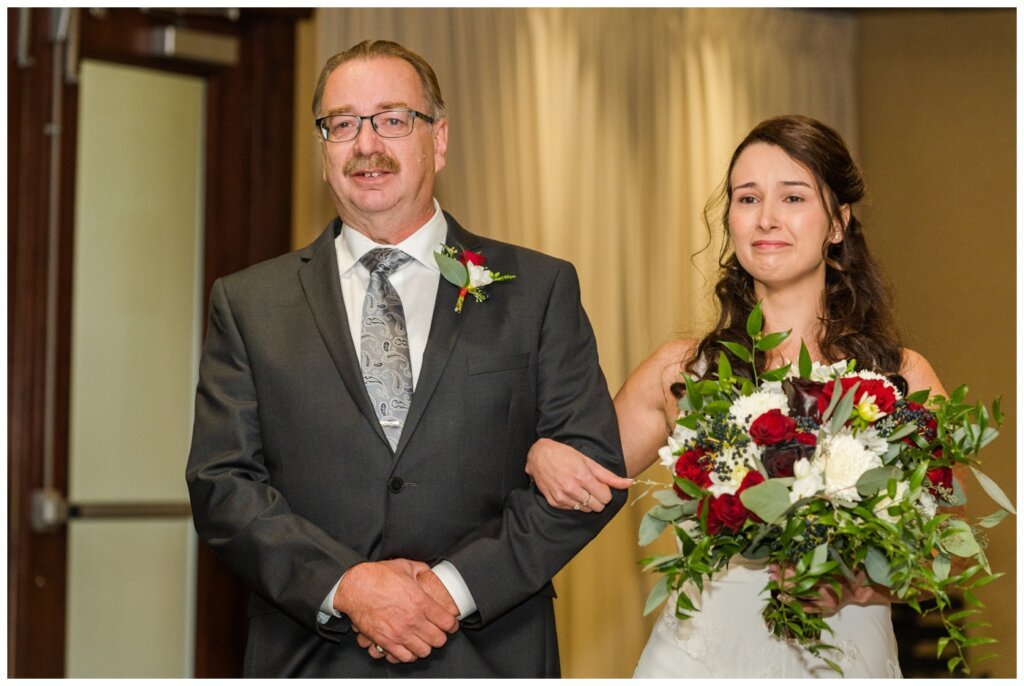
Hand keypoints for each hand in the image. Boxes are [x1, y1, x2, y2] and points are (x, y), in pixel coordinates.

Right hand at [336, 559, 458, 662]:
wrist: (355, 587)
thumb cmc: (377, 576)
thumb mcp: (405, 566)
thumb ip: (421, 569)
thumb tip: (429, 571)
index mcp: (421, 601)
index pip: (447, 622)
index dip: (452, 624)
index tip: (450, 623)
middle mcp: (412, 620)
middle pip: (438, 640)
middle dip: (440, 635)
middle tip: (437, 631)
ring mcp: (399, 633)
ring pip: (423, 651)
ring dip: (425, 646)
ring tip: (423, 640)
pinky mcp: (386, 641)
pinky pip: (404, 657)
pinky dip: (408, 654)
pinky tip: (408, 646)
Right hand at [525, 438, 631, 512]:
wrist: (539, 456)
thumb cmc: (565, 455)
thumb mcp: (588, 461)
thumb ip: (609, 475)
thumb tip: (629, 483)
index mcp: (582, 476)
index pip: (606, 497)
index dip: (605, 491)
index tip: (600, 485)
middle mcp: (572, 488)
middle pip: (598, 506)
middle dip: (598, 498)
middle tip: (591, 487)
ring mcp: (562, 496)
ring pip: (586, 510)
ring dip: (586, 501)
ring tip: (579, 488)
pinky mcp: (554, 502)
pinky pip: (573, 509)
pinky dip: (575, 502)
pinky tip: (569, 490)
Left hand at [770, 565, 891, 615]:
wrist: (858, 589)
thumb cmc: (848, 571)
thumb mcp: (839, 560)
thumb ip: (823, 556)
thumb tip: (804, 546)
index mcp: (829, 578)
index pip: (804, 574)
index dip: (790, 569)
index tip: (779, 563)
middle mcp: (825, 592)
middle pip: (799, 584)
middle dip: (784, 577)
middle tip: (772, 570)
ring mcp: (823, 602)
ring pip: (799, 595)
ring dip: (784, 587)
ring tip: (772, 579)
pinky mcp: (822, 609)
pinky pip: (804, 607)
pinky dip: (792, 602)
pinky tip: (780, 596)